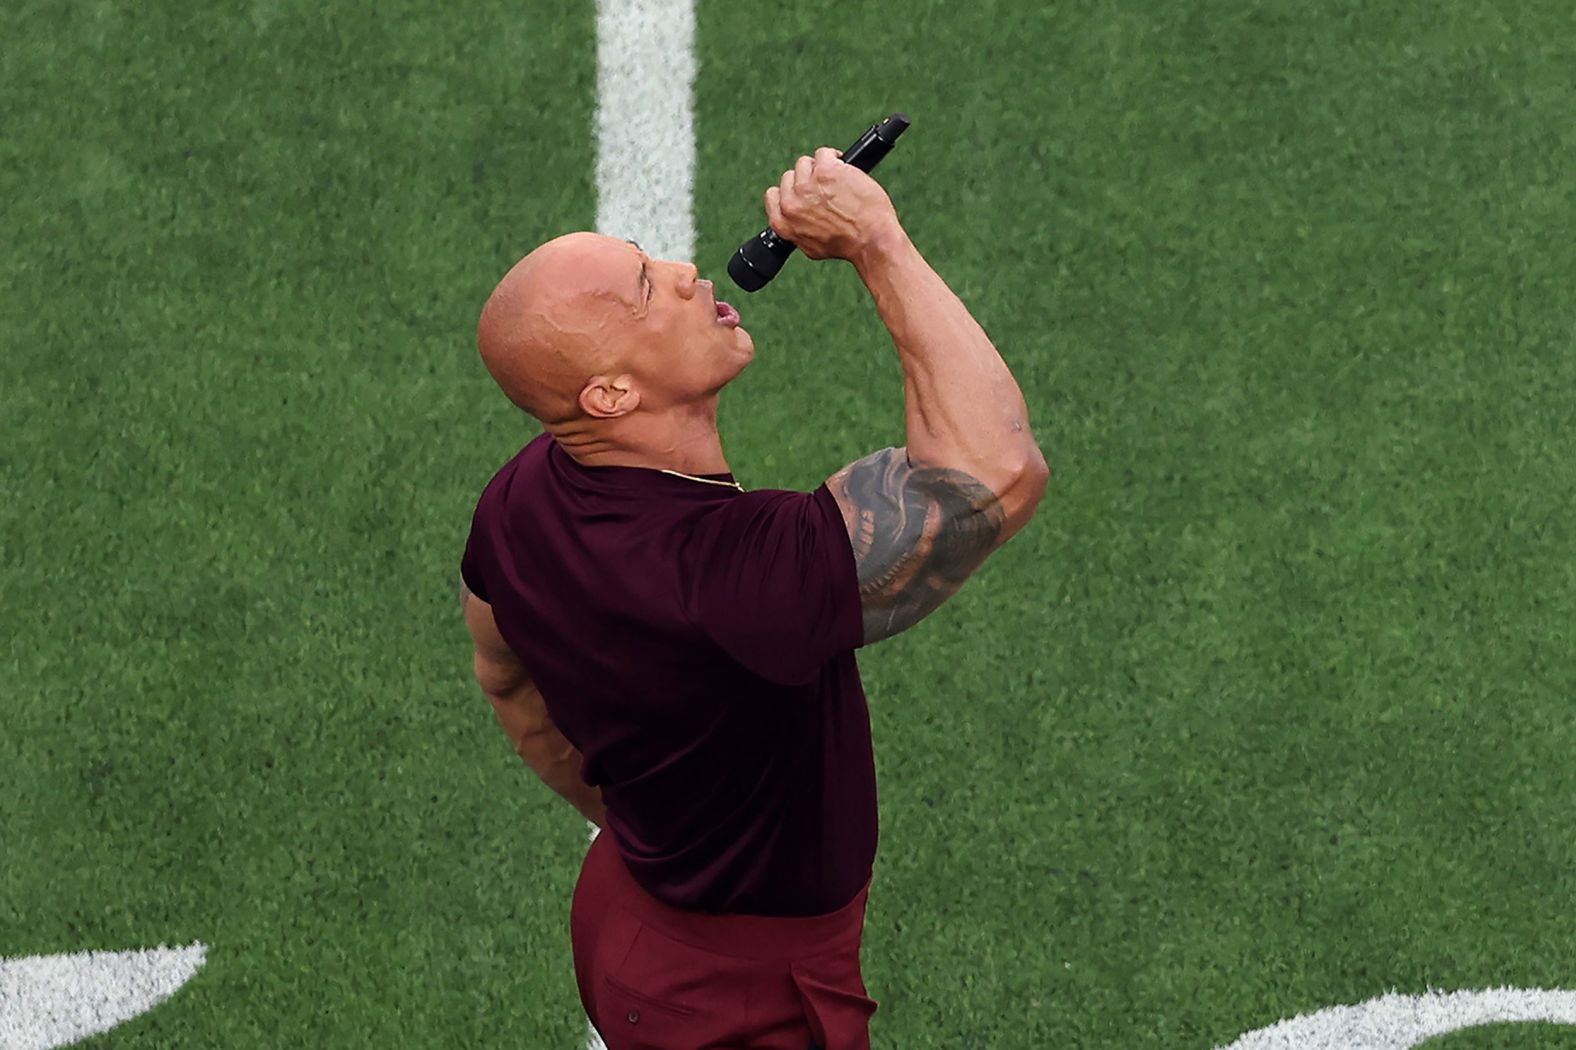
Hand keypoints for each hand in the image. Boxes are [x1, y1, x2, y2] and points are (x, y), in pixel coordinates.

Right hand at [763, 146, 901, 263]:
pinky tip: (844, 167)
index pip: (773, 195)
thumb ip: (797, 230)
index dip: (790, 190)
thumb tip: (795, 218)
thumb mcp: (811, 247)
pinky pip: (824, 154)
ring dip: (820, 168)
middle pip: (790, 176)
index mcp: (783, 223)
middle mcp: (790, 203)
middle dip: (807, 180)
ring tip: (836, 178)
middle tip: (826, 188)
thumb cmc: (848, 245)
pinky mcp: (825, 171)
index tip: (802, 191)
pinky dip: (834, 158)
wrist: (870, 240)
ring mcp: (806, 186)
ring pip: (805, 163)